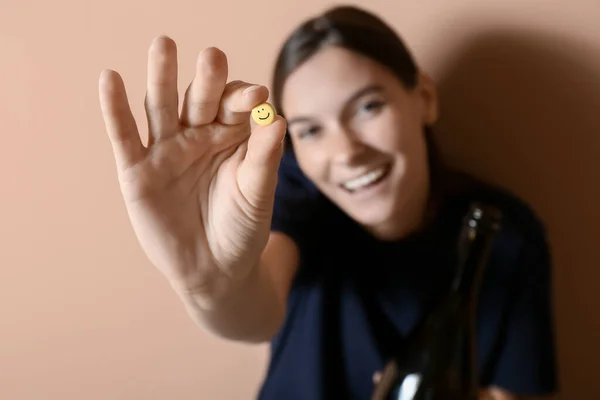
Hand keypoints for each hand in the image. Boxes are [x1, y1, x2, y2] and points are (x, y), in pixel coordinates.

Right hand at [98, 36, 286, 301]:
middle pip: (198, 99)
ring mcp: (165, 151)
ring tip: (164, 45)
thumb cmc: (241, 228)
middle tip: (212, 57)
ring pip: (161, 108)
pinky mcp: (137, 172)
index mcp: (229, 136)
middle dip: (206, 79)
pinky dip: (115, 109)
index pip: (234, 105)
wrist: (214, 270)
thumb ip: (264, 157)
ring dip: (161, 78)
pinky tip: (111, 79)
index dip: (243, 97)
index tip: (256, 95)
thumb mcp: (257, 194)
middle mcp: (196, 136)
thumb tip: (276, 116)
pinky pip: (125, 136)